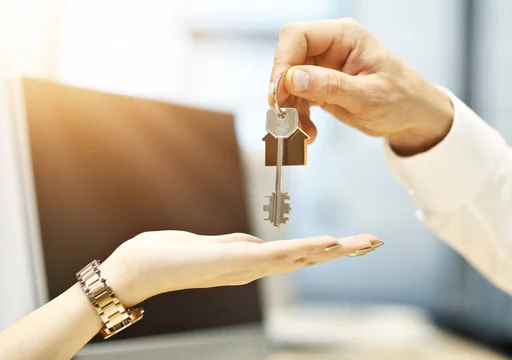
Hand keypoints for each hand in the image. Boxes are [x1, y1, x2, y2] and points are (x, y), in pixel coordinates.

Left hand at [100, 231, 381, 306]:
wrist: (136, 269)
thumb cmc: (169, 256)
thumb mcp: (210, 247)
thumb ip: (237, 247)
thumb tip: (258, 245)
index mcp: (249, 264)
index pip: (296, 256)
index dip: (326, 251)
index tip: (354, 242)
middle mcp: (253, 269)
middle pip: (305, 259)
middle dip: (342, 252)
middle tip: (375, 241)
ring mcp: (245, 268)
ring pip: (297, 258)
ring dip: (330, 251)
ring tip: (360, 243)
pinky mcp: (233, 262)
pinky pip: (274, 256)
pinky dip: (303, 251)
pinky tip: (323, 246)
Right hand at [269, 18, 453, 155]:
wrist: (414, 117)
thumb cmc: (402, 100)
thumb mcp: (369, 96)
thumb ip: (330, 86)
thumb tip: (292, 78)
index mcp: (344, 36)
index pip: (297, 36)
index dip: (282, 62)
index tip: (280, 92)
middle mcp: (330, 46)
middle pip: (288, 59)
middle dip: (283, 90)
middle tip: (285, 118)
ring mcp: (323, 66)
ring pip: (288, 82)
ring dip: (290, 109)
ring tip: (304, 132)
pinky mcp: (320, 86)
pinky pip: (297, 98)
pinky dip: (298, 117)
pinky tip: (309, 133)